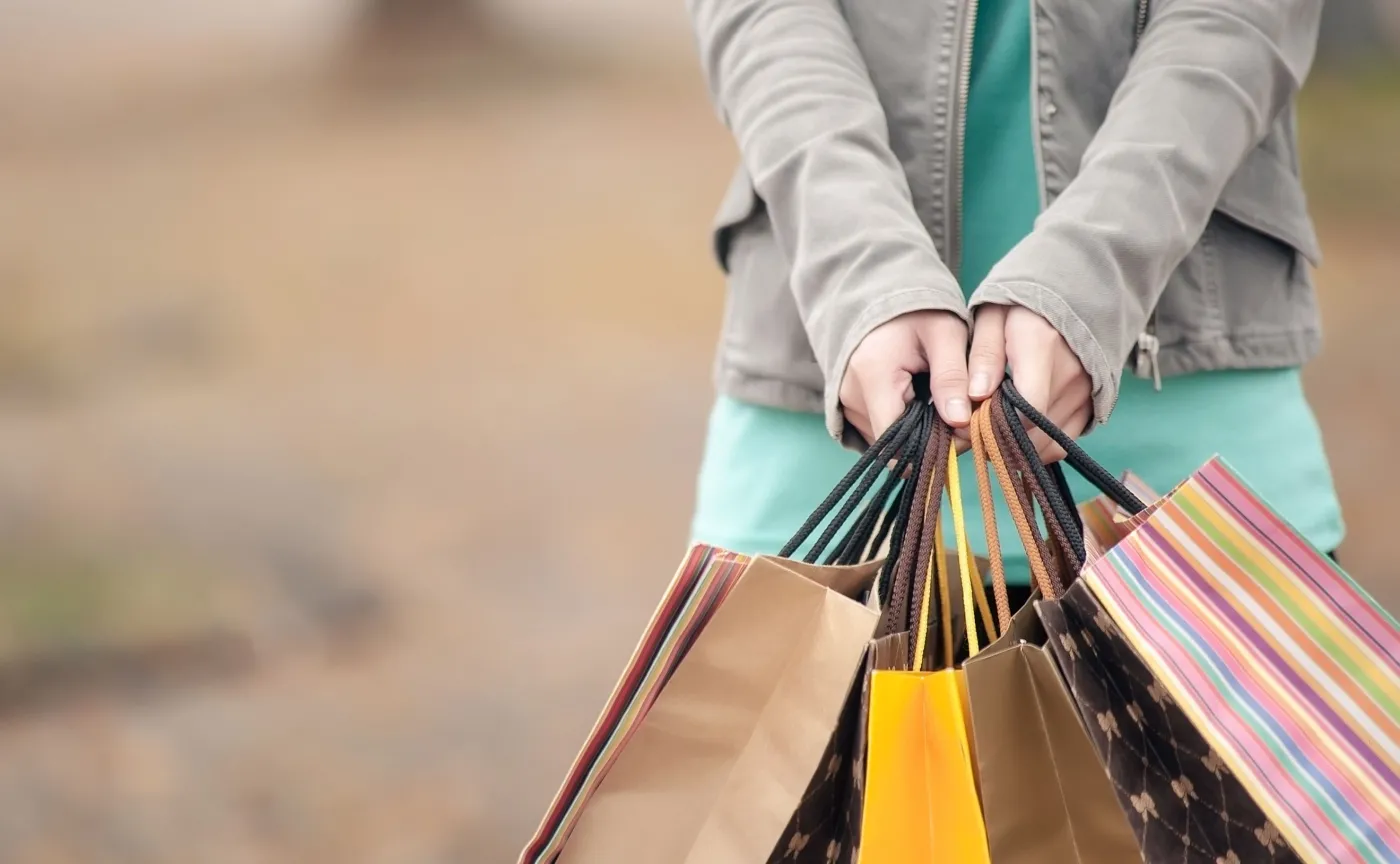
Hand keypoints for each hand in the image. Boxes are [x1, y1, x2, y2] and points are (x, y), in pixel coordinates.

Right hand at [839, 310, 970, 444]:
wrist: (878, 293)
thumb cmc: (916, 309)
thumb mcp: (945, 334)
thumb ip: (952, 376)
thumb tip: (960, 421)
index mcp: (873, 376)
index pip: (896, 442)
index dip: (932, 447)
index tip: (962, 432)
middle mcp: (851, 395)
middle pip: (893, 445)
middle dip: (931, 440)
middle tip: (960, 416)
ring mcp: (845, 402)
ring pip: (887, 441)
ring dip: (918, 434)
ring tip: (939, 404)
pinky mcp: (847, 405)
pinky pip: (879, 430)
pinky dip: (904, 426)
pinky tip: (920, 403)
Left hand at [967, 304, 1090, 461]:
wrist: (1076, 295)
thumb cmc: (1023, 305)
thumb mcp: (992, 317)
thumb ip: (984, 354)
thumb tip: (976, 394)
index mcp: (1041, 347)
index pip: (1025, 408)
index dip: (993, 426)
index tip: (968, 424)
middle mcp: (1070, 375)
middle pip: (1032, 432)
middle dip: (997, 440)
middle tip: (971, 429)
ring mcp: (1085, 393)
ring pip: (1046, 444)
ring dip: (1015, 447)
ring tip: (992, 428)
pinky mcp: (1090, 407)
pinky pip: (1061, 444)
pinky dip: (1035, 446)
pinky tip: (1017, 432)